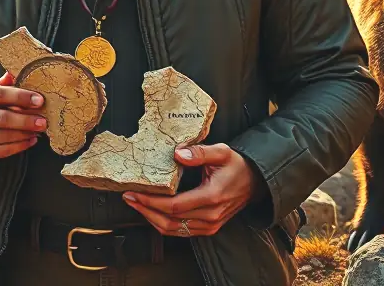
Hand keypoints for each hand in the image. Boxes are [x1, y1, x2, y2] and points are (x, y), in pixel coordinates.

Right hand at [0, 71, 46, 167]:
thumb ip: (2, 85)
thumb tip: (14, 73)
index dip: (21, 97)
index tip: (39, 101)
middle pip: (2, 117)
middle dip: (26, 120)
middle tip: (42, 121)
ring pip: (3, 136)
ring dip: (24, 134)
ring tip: (37, 131)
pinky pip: (2, 151)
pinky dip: (19, 147)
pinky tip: (29, 141)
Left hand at [122, 143, 257, 236]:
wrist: (255, 182)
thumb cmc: (237, 166)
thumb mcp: (222, 152)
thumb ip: (199, 152)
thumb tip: (178, 153)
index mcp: (212, 196)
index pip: (174, 206)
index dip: (151, 201)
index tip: (135, 192)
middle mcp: (211, 215)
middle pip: (170, 220)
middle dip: (146, 210)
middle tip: (129, 198)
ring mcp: (210, 224)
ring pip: (174, 229)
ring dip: (152, 219)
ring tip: (136, 205)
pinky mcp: (209, 228)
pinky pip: (181, 232)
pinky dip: (164, 224)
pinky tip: (153, 213)